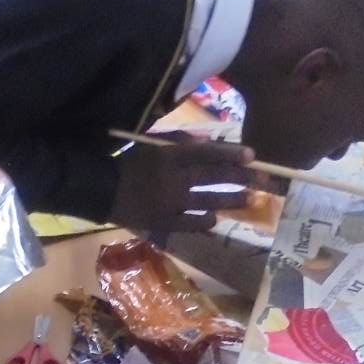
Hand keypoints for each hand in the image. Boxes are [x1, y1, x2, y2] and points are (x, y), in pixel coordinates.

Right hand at [111, 134, 253, 242]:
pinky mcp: (163, 222)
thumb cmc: (126, 162)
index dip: (230, 153)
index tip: (252, 155)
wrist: (100, 190)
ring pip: (208, 201)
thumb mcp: (149, 144)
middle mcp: (173, 179)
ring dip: (231, 201)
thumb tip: (206, 139)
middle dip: (240, 177)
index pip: (206, 152)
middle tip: (263, 179)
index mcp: (168, 156)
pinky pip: (189, 224)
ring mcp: (169, 203)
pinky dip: (204, 221)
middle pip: (213, 177)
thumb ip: (177, 140)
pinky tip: (215, 220)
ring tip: (250, 200)